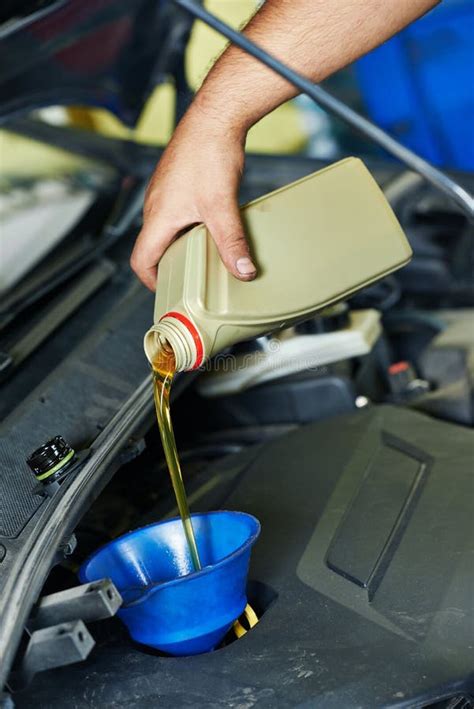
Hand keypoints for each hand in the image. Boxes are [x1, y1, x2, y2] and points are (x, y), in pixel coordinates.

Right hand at [130, 107, 256, 290]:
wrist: (215, 116)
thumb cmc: (208, 154)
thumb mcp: (221, 206)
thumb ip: (231, 241)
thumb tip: (242, 270)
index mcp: (158, 217)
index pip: (140, 260)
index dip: (151, 280)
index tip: (169, 290)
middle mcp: (155, 205)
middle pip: (153, 246)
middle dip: (170, 265)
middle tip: (192, 277)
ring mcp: (164, 192)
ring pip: (166, 228)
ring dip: (181, 244)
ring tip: (205, 253)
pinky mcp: (177, 181)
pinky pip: (176, 212)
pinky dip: (189, 225)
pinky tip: (211, 224)